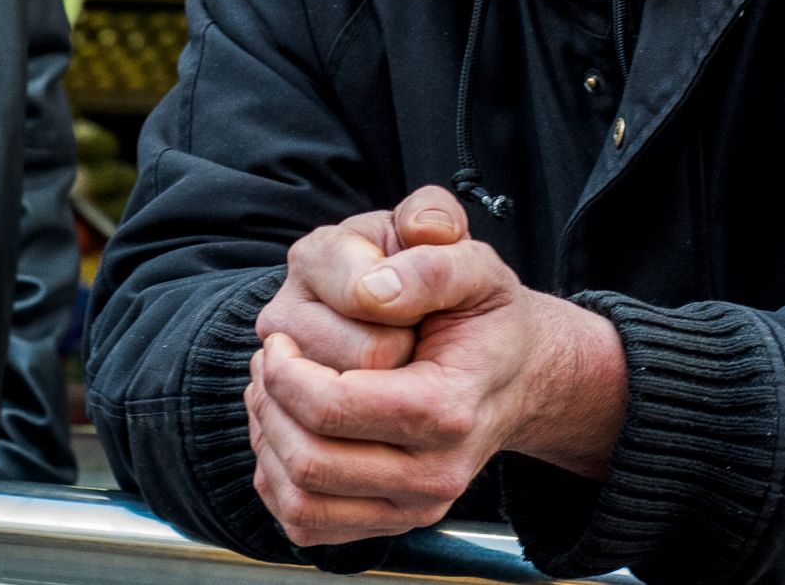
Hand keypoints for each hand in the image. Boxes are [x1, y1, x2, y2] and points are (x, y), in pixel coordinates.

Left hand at [245, 191, 626, 548]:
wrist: (516, 372)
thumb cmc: (484, 315)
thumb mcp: (473, 264)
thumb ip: (430, 261)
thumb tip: (373, 290)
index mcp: (449, 408)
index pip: (333, 409)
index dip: (287, 371)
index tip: (281, 338)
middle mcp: (434, 474)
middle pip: (309, 461)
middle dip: (271, 403)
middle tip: (273, 358)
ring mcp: (413, 508)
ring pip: (299, 500)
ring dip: (268, 439)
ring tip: (276, 389)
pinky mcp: (389, 523)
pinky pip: (304, 524)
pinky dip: (278, 476)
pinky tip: (290, 424)